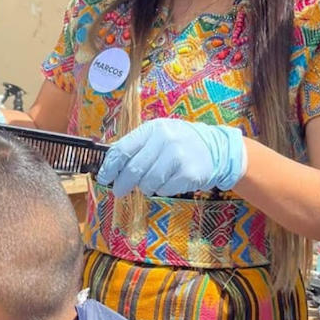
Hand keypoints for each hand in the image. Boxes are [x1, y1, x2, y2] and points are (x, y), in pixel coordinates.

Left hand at [97, 119, 246, 197]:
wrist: (214, 149)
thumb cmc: (179, 143)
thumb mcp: (157, 136)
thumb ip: (135, 146)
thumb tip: (109, 164)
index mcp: (153, 128)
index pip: (122, 149)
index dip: (109, 167)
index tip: (104, 178)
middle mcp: (165, 139)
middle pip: (133, 169)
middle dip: (122, 184)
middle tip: (119, 191)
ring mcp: (178, 156)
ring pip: (147, 182)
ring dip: (145, 187)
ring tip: (152, 182)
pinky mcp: (189, 173)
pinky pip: (164, 189)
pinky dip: (162, 190)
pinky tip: (169, 182)